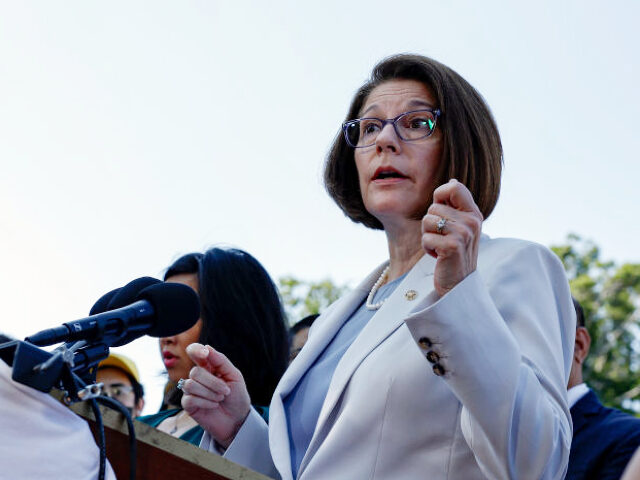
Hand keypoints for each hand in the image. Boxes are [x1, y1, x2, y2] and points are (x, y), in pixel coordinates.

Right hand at [181, 343, 250, 447]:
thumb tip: (207, 347)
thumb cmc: (237, 396)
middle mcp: (197, 376)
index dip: (196, 350)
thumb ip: (221, 361)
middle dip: (213, 383)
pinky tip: (213, 405)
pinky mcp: (188, 405)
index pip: (194, 351)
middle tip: (226, 391)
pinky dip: (205, 402)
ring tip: (220, 398)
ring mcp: (191, 390)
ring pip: (190, 385)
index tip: (205, 353)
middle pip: (195, 372)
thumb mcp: (234, 375)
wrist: (238, 419)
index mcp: (208, 365)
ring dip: (209, 393)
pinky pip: (189, 399)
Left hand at [421, 179, 482, 296]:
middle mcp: (472, 222)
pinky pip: (426, 238)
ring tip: (440, 247)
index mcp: (474, 214)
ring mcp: (464, 234)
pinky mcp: (453, 246)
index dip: (440, 195)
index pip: (454, 187)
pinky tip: (439, 256)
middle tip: (442, 239)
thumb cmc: (454, 253)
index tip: (440, 211)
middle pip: (433, 207)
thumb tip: (452, 181)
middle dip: (430, 224)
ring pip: (427, 221)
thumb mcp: (459, 227)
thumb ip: (455, 205)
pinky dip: (427, 248)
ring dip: (428, 236)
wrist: (458, 284)